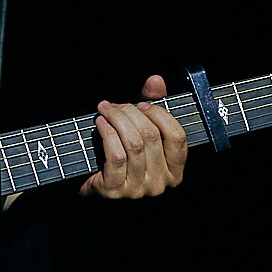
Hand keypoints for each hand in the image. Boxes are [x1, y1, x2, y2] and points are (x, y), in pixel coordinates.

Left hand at [79, 75, 187, 198]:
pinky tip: (100, 124)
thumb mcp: (141, 131)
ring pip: (133, 144)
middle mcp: (160, 183)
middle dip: (131, 113)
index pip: (177, 136)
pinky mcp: (116, 190)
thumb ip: (153, 105)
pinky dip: (108, 134)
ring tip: (105, 111)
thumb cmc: (122, 155)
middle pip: (151, 137)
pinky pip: (116, 156)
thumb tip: (155, 81)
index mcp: (174, 171)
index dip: (159, 115)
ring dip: (117, 120)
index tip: (141, 104)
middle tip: (115, 105)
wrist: (94, 184)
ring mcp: (139, 190)